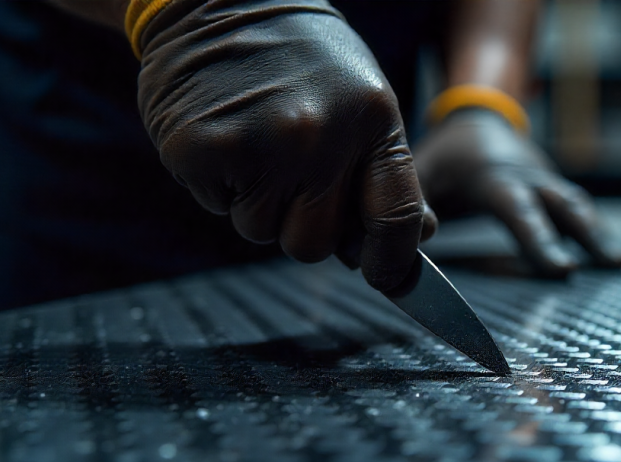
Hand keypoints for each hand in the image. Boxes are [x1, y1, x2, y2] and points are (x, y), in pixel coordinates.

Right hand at [136, 0, 436, 290]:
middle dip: (305, 225)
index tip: (386, 276)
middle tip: (294, 174)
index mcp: (371, 120)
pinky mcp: (201, 149)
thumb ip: (391, 173)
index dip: (392, 261)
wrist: (218, 3)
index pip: (394, 217)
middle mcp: (318, 135)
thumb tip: (419, 237)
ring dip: (260, 204)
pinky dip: (222, 187)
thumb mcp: (367, 102)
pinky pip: (219, 208)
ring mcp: (257, 143)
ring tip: (259, 144)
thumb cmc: (303, 58)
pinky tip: (228, 138)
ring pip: (262, 232)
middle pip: (315, 245)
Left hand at [415, 110, 620, 276]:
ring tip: (619, 264)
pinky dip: (594, 232)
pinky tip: (608, 259)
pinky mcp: (553, 191)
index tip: (563, 269)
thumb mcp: (420, 173)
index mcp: (493, 177)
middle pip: (565, 204)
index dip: (540, 240)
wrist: (475, 120)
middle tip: (614, 265)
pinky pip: (576, 211)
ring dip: (599, 233)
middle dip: (590, 235)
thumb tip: (423, 235)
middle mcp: (528, 177)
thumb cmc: (444, 156)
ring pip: (577, 206)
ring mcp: (546, 182)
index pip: (519, 210)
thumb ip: (417, 204)